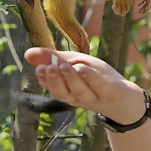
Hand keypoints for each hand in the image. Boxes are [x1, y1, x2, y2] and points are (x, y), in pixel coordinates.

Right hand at [23, 47, 145, 123]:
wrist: (124, 96)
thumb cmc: (95, 77)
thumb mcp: (75, 63)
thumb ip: (53, 58)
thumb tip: (27, 53)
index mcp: (66, 91)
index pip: (52, 87)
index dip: (45, 79)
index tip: (39, 69)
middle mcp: (77, 97)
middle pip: (63, 91)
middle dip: (54, 79)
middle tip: (48, 67)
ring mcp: (94, 97)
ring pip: (79, 90)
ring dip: (70, 78)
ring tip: (64, 65)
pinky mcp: (109, 92)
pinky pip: (99, 86)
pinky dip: (90, 78)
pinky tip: (83, 68)